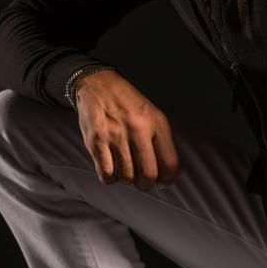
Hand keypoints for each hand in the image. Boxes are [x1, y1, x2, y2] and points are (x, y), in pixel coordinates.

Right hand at [75, 69, 179, 191]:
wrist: (97, 83)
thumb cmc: (126, 102)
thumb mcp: (151, 113)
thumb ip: (162, 141)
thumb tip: (170, 176)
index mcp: (155, 122)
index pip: (170, 163)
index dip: (168, 179)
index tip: (162, 181)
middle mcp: (137, 129)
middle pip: (148, 175)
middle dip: (146, 184)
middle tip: (141, 180)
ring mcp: (115, 135)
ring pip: (127, 177)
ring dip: (126, 178)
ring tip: (124, 167)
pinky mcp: (96, 141)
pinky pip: (107, 174)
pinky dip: (110, 177)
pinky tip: (111, 166)